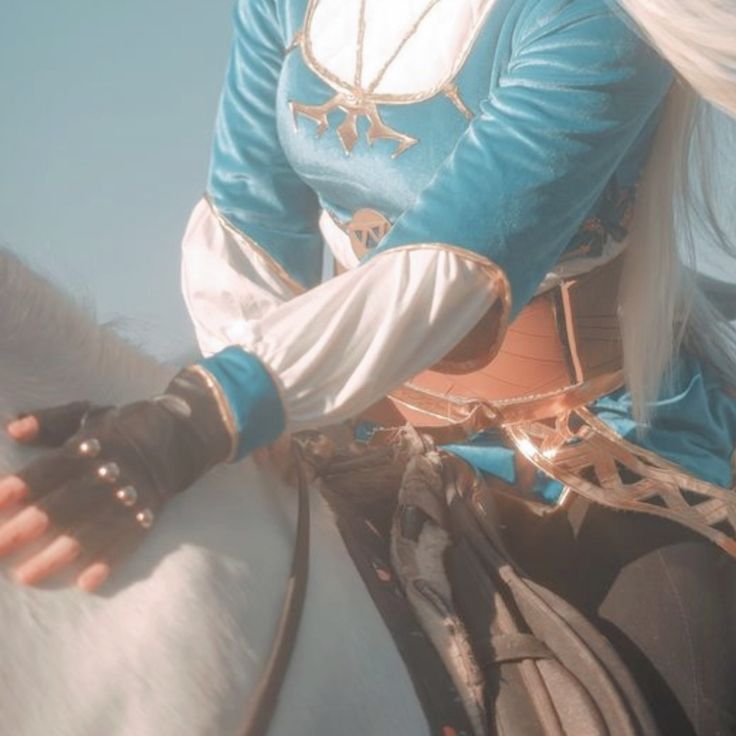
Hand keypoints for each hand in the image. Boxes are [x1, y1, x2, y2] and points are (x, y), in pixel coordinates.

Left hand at [0, 369, 234, 591]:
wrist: (184, 434)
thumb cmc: (125, 426)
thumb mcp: (89, 414)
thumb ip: (50, 421)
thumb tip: (13, 429)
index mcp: (92, 444)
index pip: (53, 467)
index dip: (25, 484)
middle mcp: (111, 471)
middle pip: (70, 500)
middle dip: (33, 525)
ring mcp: (132, 495)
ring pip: (95, 526)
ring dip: (61, 552)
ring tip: (27, 576)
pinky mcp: (149, 513)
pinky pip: (130, 540)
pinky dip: (110, 560)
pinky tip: (87, 582)